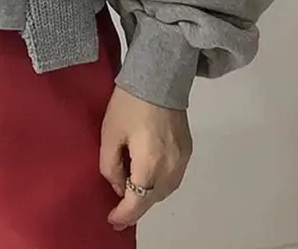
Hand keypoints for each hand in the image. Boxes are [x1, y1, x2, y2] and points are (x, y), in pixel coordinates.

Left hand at [100, 86, 192, 230]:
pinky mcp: (188, 149)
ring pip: (165, 190)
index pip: (137, 202)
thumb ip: (110, 165)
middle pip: (153, 198)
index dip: (124, 215)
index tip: (113, 220)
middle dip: (136, 205)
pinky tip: (147, 174)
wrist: (159, 78)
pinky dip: (160, 182)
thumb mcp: (110, 133)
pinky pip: (173, 176)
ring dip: (148, 194)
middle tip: (119, 207)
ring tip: (130, 189)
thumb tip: (118, 186)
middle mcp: (171, 167)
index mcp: (150, 164)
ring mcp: (183, 159)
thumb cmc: (129, 103)